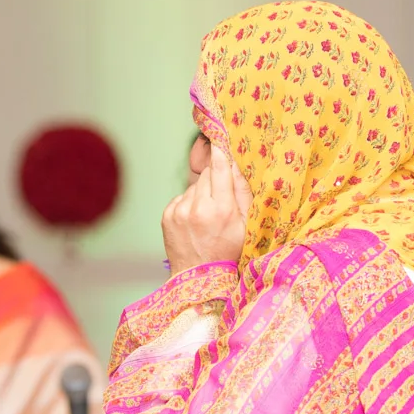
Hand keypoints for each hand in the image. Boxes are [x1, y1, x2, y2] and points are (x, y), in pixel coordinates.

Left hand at [162, 141, 249, 273]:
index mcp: (222, 209)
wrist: (198, 279)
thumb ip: (242, 192)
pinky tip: (196, 221)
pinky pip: (182, 198)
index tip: (219, 134)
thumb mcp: (246, 226)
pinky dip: (190, 204)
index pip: (221, 168)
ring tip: (209, 216)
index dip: (221, 150)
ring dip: (203, 193)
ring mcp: (180, 210)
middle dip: (216, 179)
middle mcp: (198, 207)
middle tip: (222, 196)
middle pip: (208, 175)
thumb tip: (236, 163)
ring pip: (195, 186)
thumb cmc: (228, 253)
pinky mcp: (168, 214)